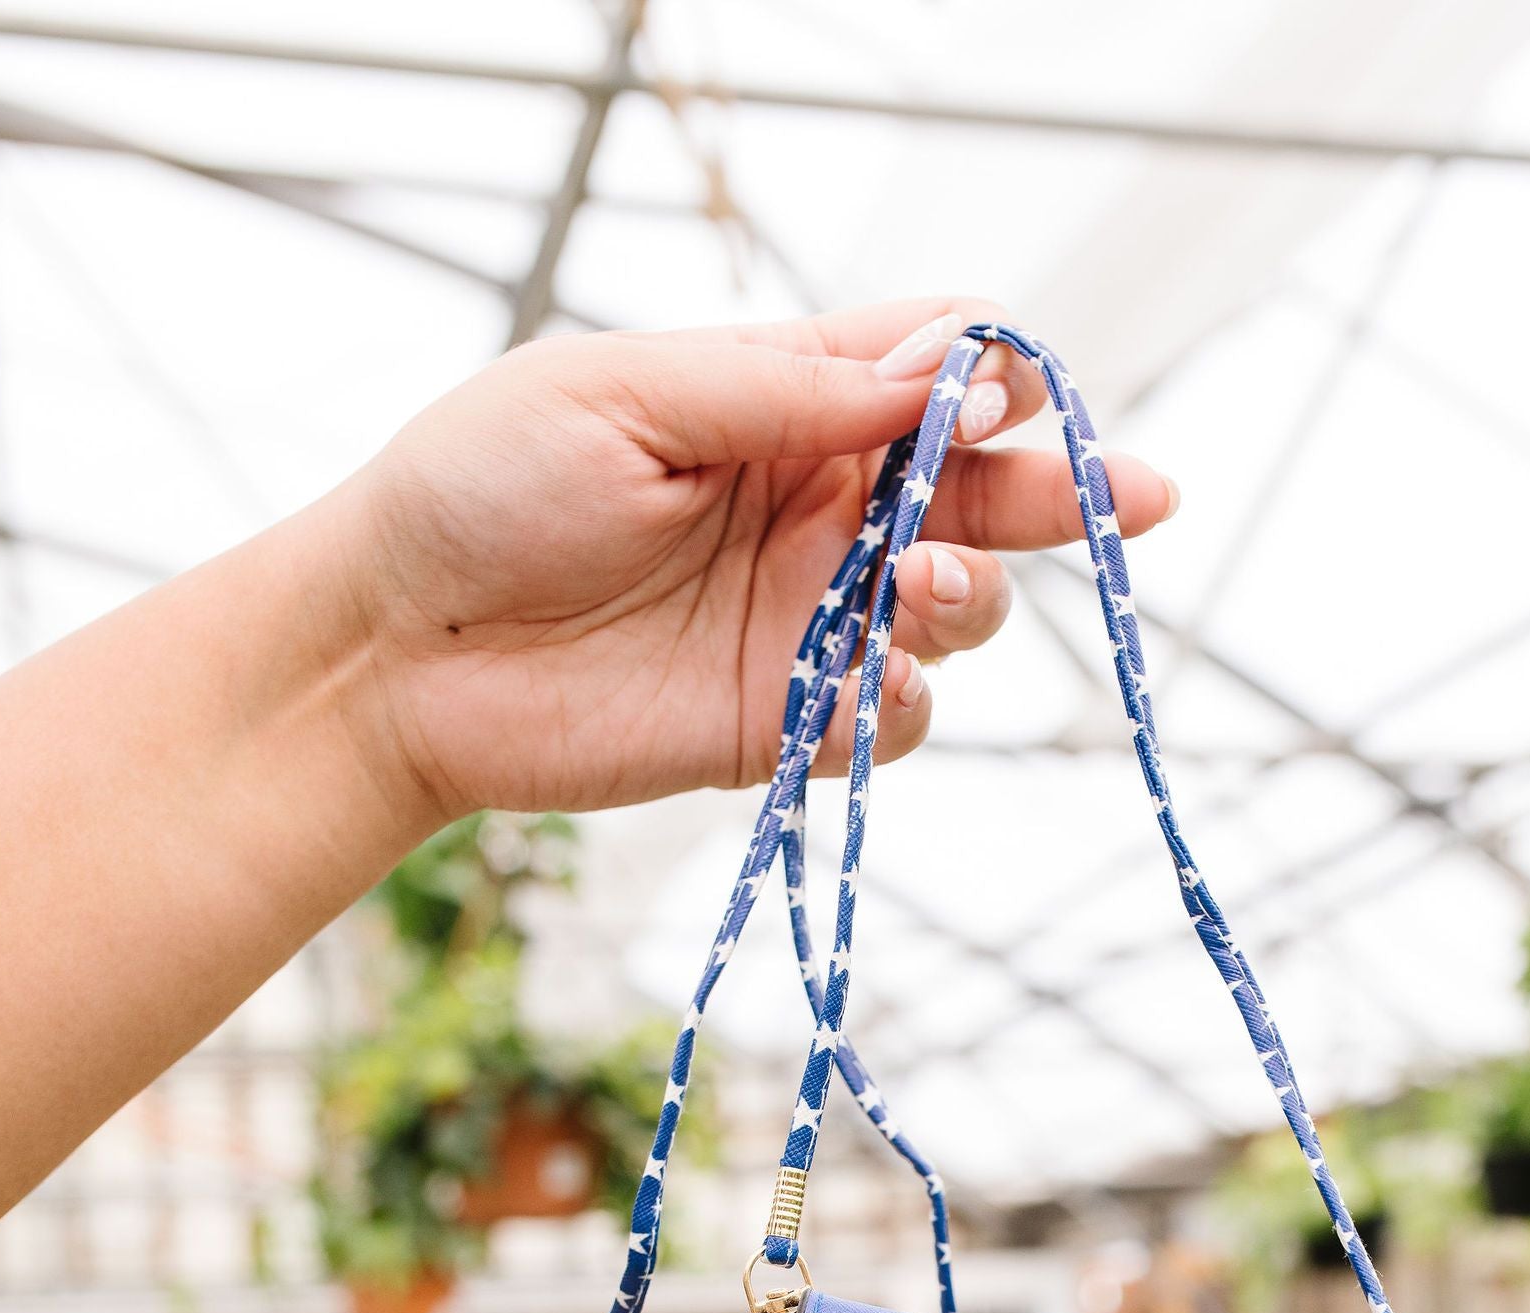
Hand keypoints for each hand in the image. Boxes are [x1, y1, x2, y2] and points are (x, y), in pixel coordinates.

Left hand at [337, 299, 1175, 824]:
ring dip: (975, 596)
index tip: (998, 403)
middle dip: (1069, 492)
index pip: (934, 372)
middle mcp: (817, 506)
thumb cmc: (480, 490)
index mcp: (784, 400)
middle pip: (986, 495)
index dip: (992, 383)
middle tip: (1136, 499)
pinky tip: (876, 681)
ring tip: (922, 585)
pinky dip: (907, 704)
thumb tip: (939, 377)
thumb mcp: (624, 397)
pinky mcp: (783, 724)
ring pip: (960, 610)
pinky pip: (893, 721)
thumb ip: (783, 391)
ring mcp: (808, 618)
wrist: (393, 652)